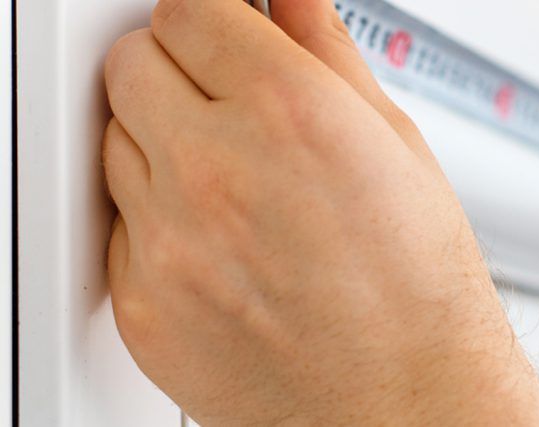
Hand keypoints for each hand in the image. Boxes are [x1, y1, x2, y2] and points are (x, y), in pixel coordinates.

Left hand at [102, 0, 538, 424]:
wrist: (406, 399)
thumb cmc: (420, 287)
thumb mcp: (396, 145)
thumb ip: (328, 51)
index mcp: (291, 114)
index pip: (187, 11)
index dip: (210, 22)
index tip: (222, 38)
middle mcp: (218, 171)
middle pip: (133, 65)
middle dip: (176, 72)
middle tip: (225, 107)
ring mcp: (171, 242)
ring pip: (115, 142)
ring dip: (162, 145)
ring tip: (233, 186)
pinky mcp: (143, 305)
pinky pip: (118, 225)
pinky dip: (156, 221)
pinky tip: (220, 243)